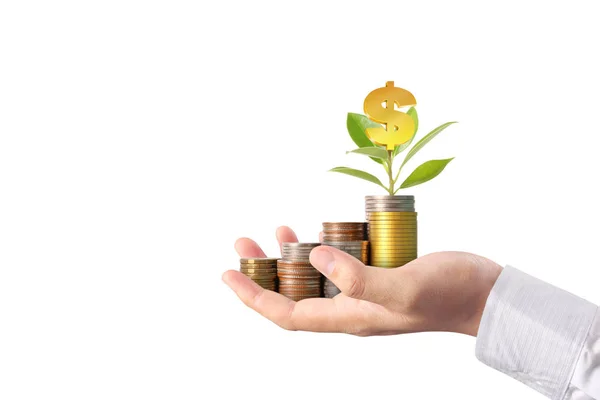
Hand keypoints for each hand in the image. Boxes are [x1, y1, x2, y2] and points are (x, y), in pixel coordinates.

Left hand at [223, 226, 501, 336]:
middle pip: (293, 295)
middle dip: (263, 273)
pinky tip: (318, 230)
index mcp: (351, 316)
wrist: (484, 294)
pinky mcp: (378, 273)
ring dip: (289, 258)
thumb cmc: (450, 293)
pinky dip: (322, 247)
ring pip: (314, 278)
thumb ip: (360, 278)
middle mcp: (352, 306)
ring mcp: (364, 290)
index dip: (255, 297)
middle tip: (242, 243)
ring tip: (271, 232)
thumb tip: (315, 258)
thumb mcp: (405, 285)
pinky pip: (338, 263)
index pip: (288, 314)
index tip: (229, 274)